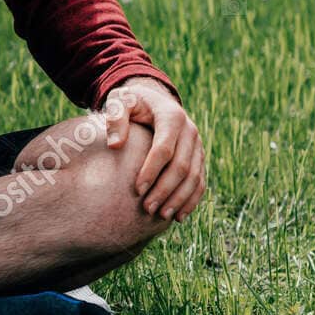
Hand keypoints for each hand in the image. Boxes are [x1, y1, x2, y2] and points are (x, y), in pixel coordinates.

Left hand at [101, 77, 204, 221]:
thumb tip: (114, 145)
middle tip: (147, 208)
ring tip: (162, 216)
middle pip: (182, 167)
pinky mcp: (199, 156)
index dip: (152, 171)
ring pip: (194, 177)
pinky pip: (200, 181)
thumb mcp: (120, 101)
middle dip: (165, 190)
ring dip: (179, 199)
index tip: (137, 189)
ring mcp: (197, 145)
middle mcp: (190, 131)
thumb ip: (116, 118)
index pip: (164, 149)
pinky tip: (179, 216)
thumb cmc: (132, 102)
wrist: (153, 99)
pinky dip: (191, 199)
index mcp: (172, 117)